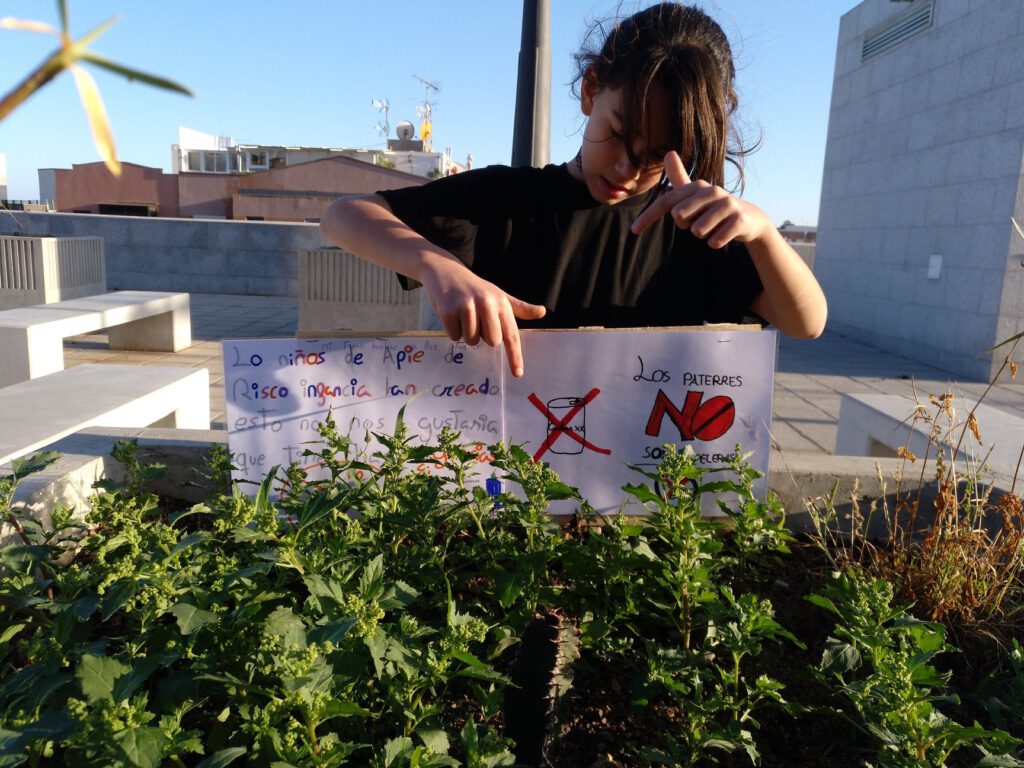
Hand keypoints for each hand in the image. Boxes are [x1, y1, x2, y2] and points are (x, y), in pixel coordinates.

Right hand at [419, 256, 545, 376]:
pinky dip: (453, 330)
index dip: (515, 356)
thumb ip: (520, 308)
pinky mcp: (448, 310)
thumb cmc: (475, 288)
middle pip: (491, 341)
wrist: (446, 271)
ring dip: (467, 333)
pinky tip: (452, 314)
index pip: (511, 334)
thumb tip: (542, 312)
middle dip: (483, 336)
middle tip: (477, 320)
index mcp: (501, 303)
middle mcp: (486, 304)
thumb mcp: (498, 295)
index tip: (518, 373)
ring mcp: (466, 306)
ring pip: (471, 340)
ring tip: (463, 315)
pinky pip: (454, 336)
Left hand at [630, 151, 772, 247]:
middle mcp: (711, 191)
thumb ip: (679, 177)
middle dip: (686, 225)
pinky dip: (716, 242)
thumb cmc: (713, 208)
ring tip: (714, 227)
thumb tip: (668, 152)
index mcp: (697, 186)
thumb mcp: (695, 194)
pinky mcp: (738, 220)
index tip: (634, 230)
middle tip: (700, 221)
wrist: (749, 219)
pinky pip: (714, 241)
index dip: (648, 216)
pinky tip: (724, 235)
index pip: (666, 202)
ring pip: (697, 231)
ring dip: (703, 235)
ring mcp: (726, 204)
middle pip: (680, 217)